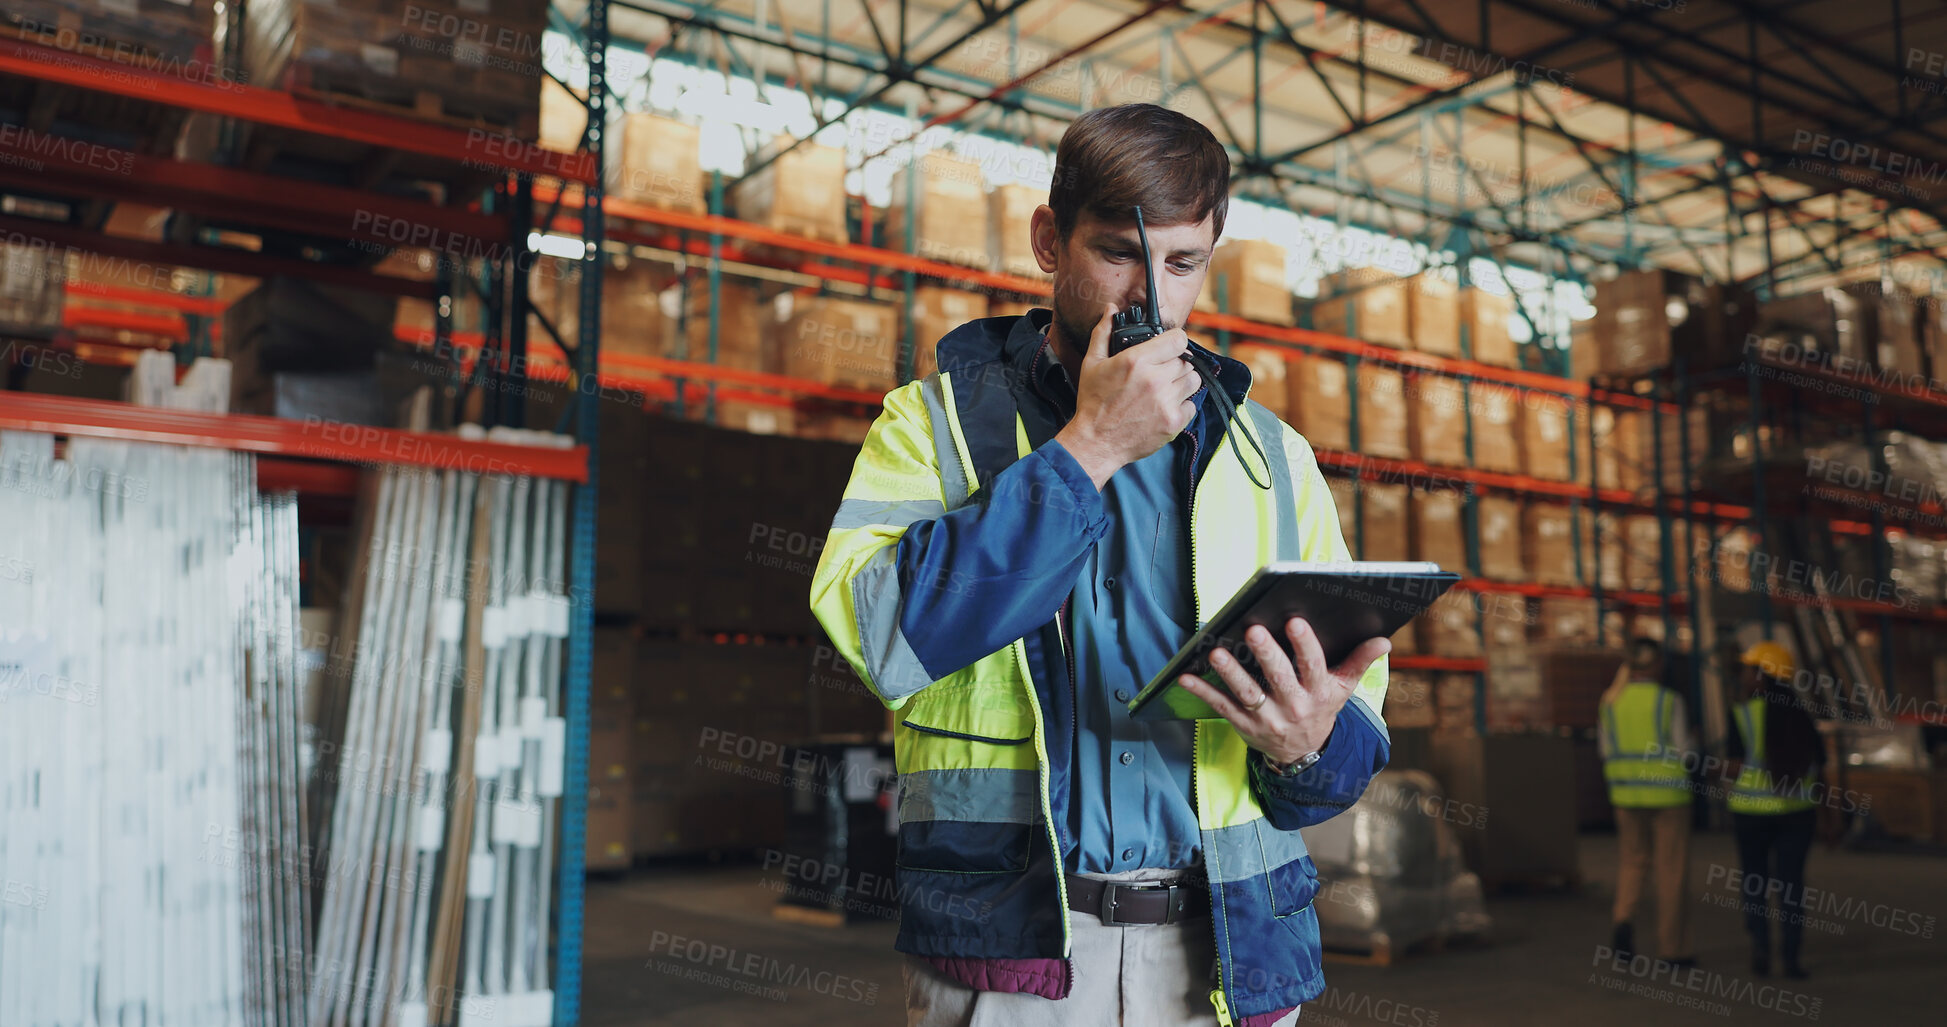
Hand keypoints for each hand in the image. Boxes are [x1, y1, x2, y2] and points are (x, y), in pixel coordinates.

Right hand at [1055, 304, 1200, 489]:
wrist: (1096, 442)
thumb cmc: (1093, 402)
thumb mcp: (1092, 363)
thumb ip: (1103, 332)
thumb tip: (1111, 309)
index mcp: (1137, 361)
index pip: (1178, 340)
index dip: (1174, 341)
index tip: (1169, 347)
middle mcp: (1155, 380)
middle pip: (1185, 361)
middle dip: (1174, 364)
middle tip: (1159, 373)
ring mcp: (1166, 402)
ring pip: (1193, 381)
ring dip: (1181, 382)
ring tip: (1164, 389)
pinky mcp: (1173, 422)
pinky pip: (1192, 405)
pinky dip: (1182, 405)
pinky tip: (1164, 407)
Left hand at [1175, 618, 1390, 765]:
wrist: (1305, 753)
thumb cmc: (1321, 708)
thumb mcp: (1343, 688)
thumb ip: (1359, 662)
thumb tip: (1383, 640)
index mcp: (1318, 693)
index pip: (1313, 667)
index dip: (1304, 645)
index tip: (1295, 622)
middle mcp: (1294, 707)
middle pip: (1279, 679)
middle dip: (1267, 655)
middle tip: (1253, 631)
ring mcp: (1267, 719)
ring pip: (1248, 694)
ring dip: (1231, 674)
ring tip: (1216, 652)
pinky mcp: (1244, 727)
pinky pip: (1222, 708)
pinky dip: (1203, 692)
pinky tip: (1185, 677)